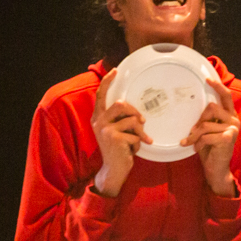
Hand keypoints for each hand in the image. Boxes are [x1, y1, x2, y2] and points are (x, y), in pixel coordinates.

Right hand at [91, 69, 151, 196]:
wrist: (113, 169)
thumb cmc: (119, 149)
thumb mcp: (117, 131)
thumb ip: (121, 120)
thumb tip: (138, 113)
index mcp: (98, 118)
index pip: (100, 95)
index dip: (107, 82)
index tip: (115, 71)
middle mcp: (98, 121)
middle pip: (121, 104)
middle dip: (135, 112)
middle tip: (142, 122)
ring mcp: (105, 129)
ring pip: (133, 120)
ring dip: (140, 132)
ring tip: (137, 141)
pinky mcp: (114, 138)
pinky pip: (136, 134)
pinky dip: (139, 143)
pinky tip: (132, 150)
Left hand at [180, 78, 240, 196]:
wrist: (216, 169)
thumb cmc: (210, 149)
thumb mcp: (208, 131)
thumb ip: (207, 119)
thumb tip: (196, 108)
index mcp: (231, 116)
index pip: (226, 96)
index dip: (217, 86)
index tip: (207, 79)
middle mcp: (235, 120)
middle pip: (211, 107)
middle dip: (199, 120)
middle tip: (193, 131)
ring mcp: (233, 129)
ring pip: (205, 124)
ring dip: (194, 135)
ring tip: (190, 142)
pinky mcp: (228, 138)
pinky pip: (206, 135)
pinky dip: (198, 143)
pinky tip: (197, 149)